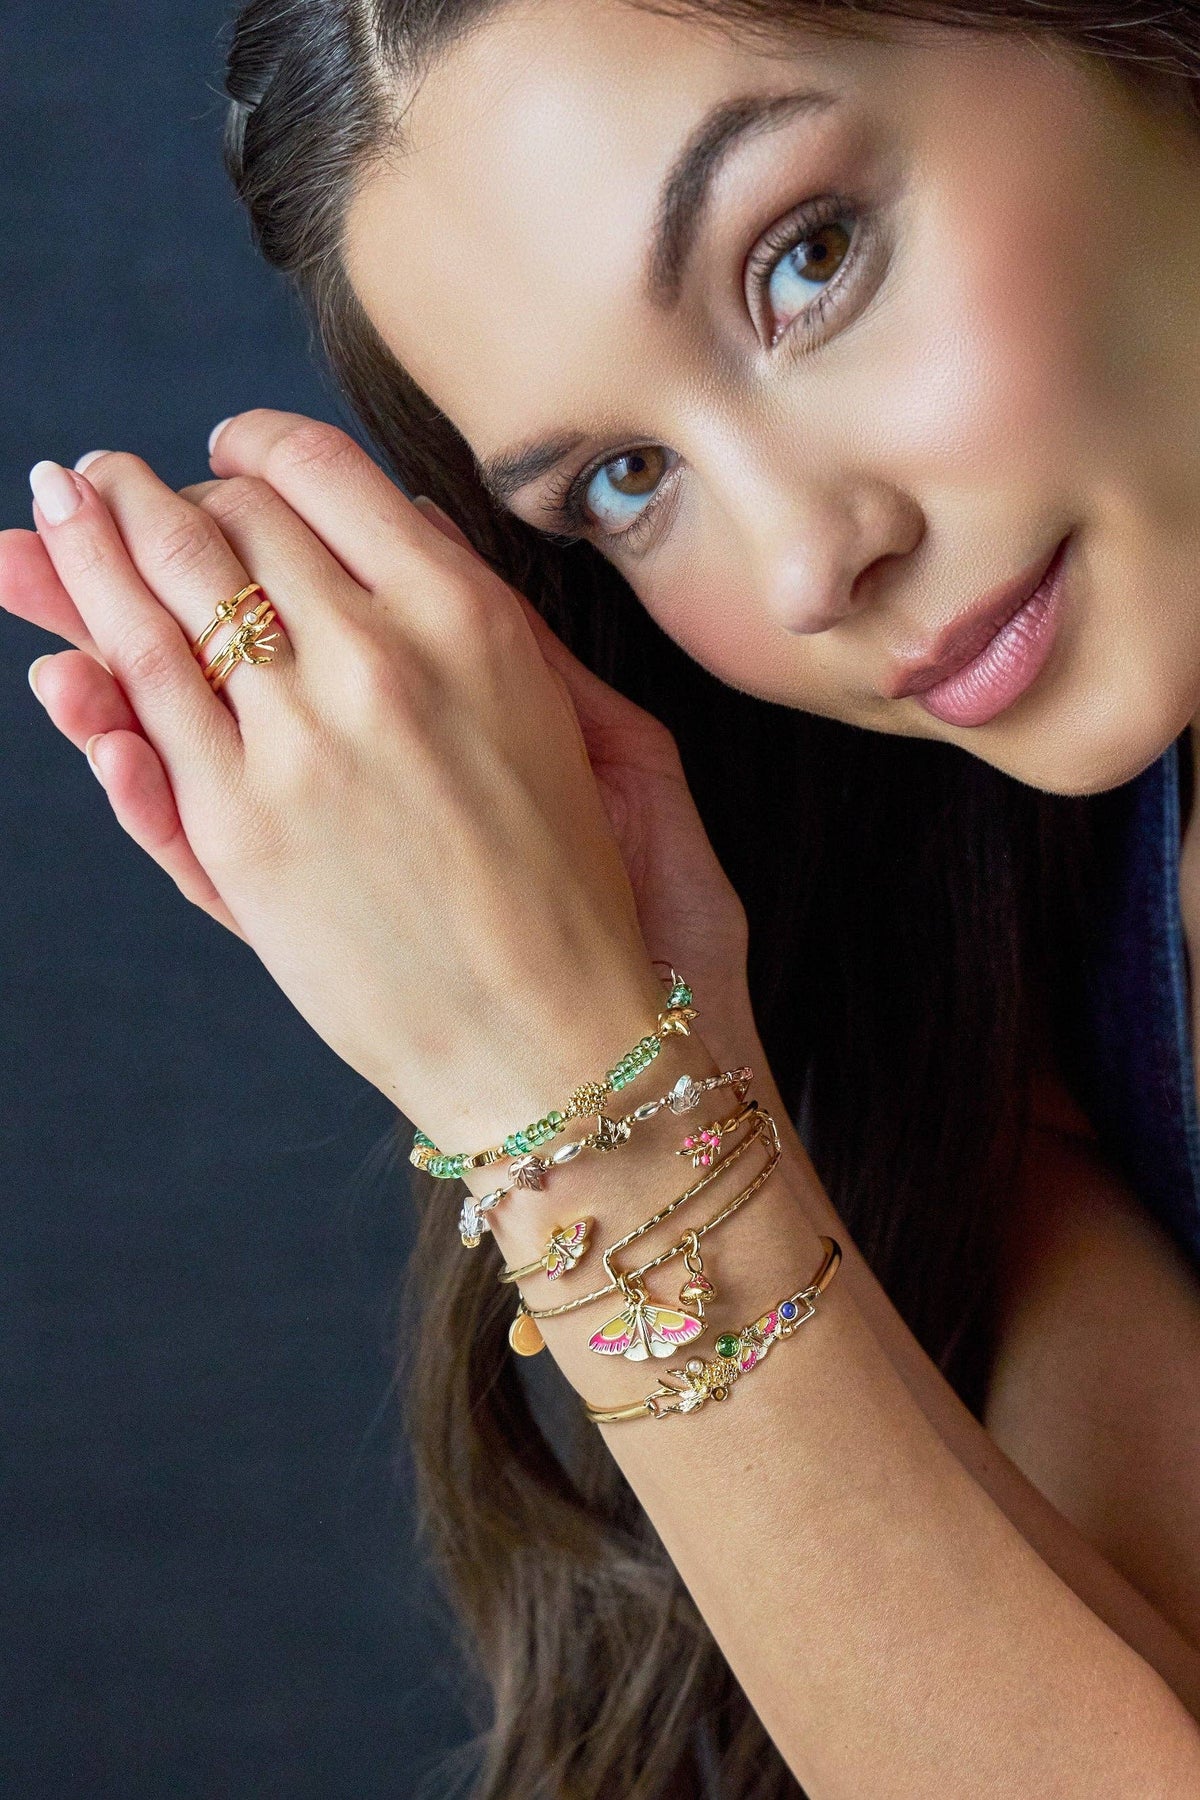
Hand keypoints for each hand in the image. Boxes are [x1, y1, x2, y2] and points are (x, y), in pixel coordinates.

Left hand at [2, 413, 749, 1137]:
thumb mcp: (592, 722)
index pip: (321, 476)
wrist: (567, 1039)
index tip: (227, 452)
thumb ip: (500, 619)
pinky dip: (97, 682)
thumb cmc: (590, 890)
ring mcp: (296, 747)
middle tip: (119, 482)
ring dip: (94, 545)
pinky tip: (66, 658)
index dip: (256, 448)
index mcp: (465, 618)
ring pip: (158, 604)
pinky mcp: (240, 835)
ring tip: (61, 509)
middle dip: (159, 493)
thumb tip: (410, 523)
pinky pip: (145, 724)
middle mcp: (373, 660)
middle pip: (226, 527)